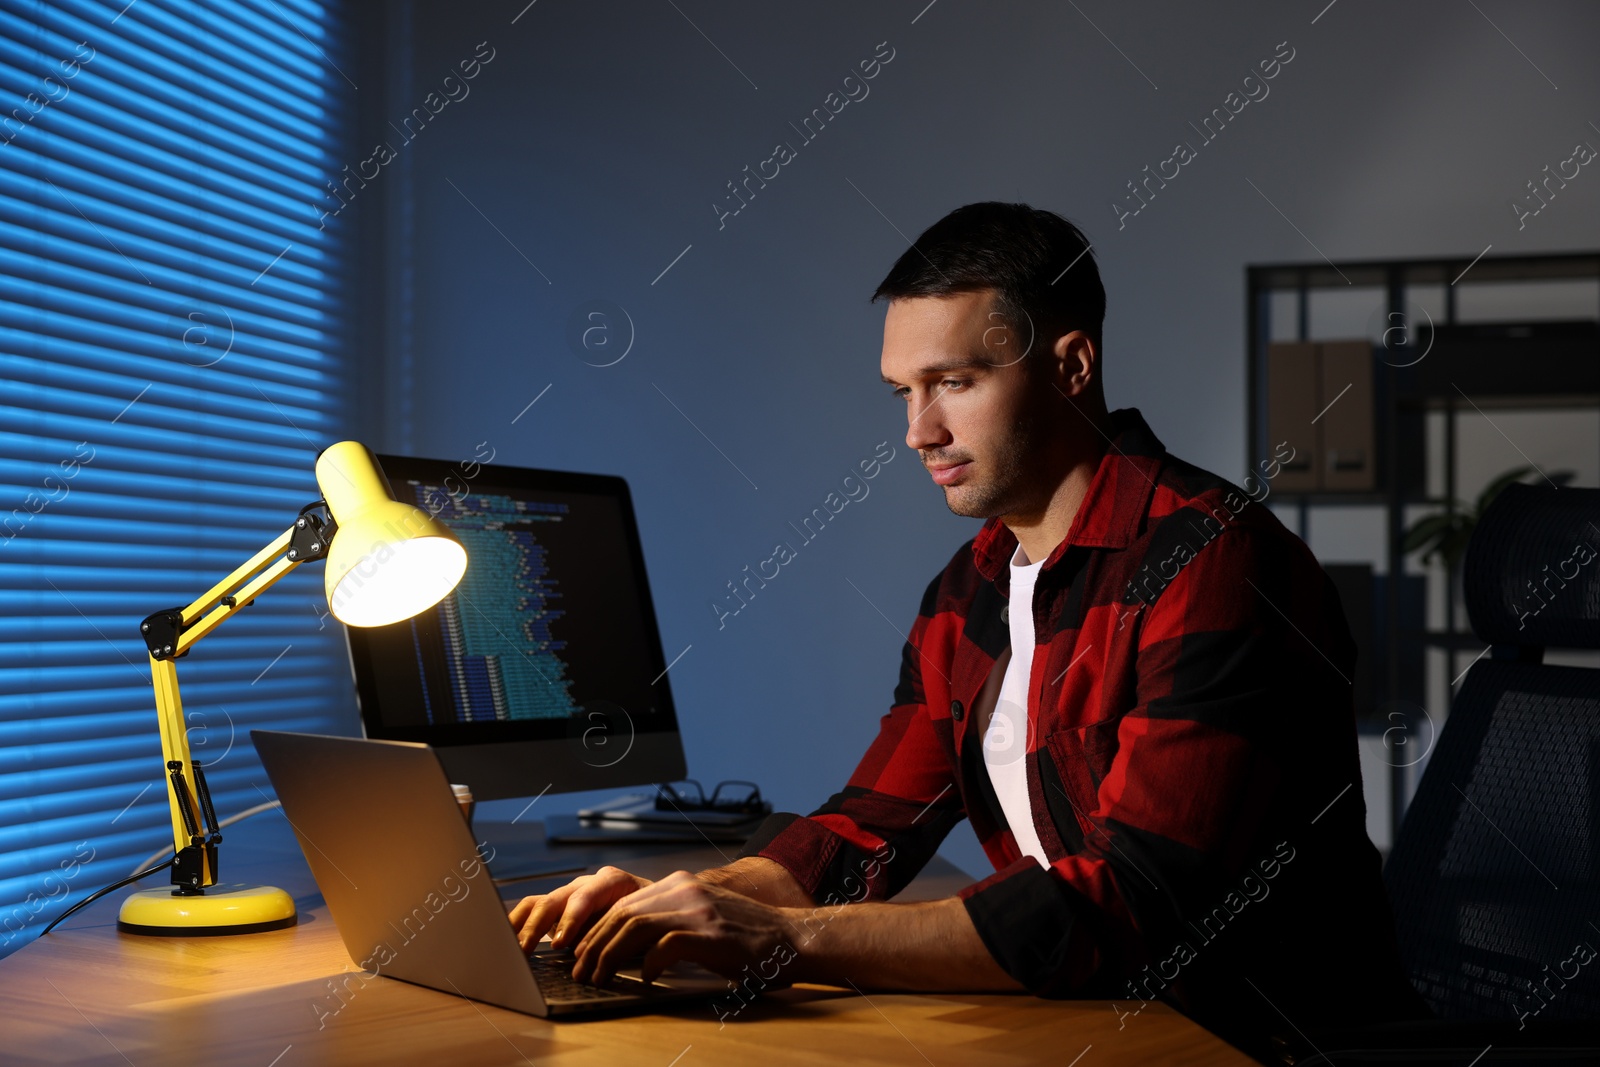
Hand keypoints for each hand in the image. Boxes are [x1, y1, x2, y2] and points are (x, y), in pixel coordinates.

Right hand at [508, 865, 653, 951]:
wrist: (657, 906)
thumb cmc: (654, 915)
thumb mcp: (647, 921)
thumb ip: (627, 933)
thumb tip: (607, 957)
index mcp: (611, 881)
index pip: (584, 896)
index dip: (570, 920)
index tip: (560, 943)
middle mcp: (586, 884)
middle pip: (555, 899)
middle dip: (538, 926)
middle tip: (524, 950)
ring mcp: (570, 893)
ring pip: (538, 903)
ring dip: (522, 926)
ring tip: (510, 948)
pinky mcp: (558, 907)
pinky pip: (532, 909)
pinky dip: (518, 924)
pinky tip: (506, 940)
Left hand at [571, 869, 798, 986]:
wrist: (789, 937)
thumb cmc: (746, 936)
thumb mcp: (702, 917)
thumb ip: (669, 921)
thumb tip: (627, 946)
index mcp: (680, 883)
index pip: (624, 902)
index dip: (597, 929)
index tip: (582, 952)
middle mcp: (685, 888)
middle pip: (622, 912)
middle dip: (593, 944)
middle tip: (581, 971)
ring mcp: (698, 909)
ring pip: (634, 926)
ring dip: (609, 955)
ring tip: (599, 977)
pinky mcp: (710, 932)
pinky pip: (665, 945)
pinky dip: (649, 964)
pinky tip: (647, 979)